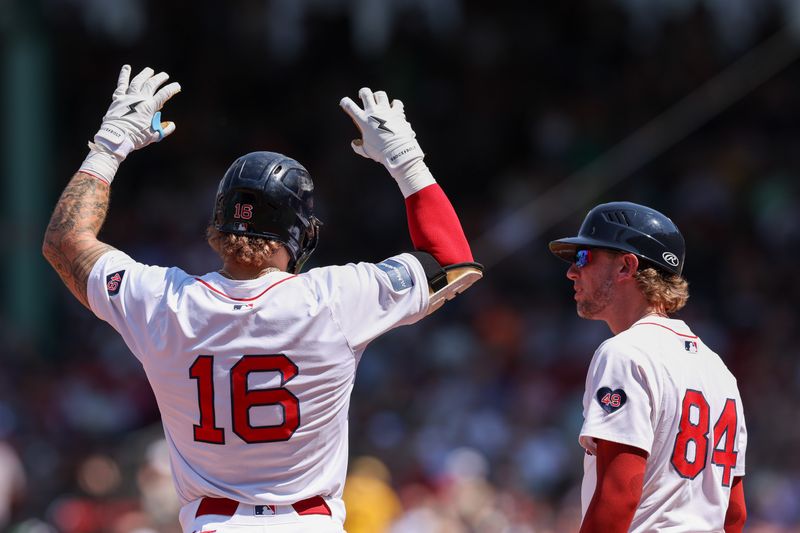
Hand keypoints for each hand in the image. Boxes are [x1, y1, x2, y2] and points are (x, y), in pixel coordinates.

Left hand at [80, 65, 180, 183]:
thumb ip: (164, 129)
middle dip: (159, 78)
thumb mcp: (153, 136)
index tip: (177, 86)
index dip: (172, 89)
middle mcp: (139, 99)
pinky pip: (122, 84)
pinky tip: (127, 67)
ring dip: (144, 75)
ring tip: (150, 70)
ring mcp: (128, 97)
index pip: (164, 94)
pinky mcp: (118, 98)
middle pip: (151, 84)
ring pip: (138, 81)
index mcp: (150, 107)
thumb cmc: (135, 137)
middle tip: (164, 75)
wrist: (116, 137)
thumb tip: (172, 125)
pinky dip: (124, 75)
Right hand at [340, 88, 434, 196]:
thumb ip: (358, 147)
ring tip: (379, 101)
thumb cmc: (380, 152)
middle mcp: (373, 112)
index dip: (345, 102)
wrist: (397, 150)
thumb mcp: (366, 151)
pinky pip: (396, 103)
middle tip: (362, 96)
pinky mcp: (397, 112)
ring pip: (380, 94)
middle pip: (365, 93)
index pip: (349, 106)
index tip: (345, 102)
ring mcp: (386, 110)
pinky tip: (394, 108)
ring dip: (379, 97)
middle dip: (363, 92)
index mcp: (363, 120)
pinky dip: (395, 105)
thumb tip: (355, 143)